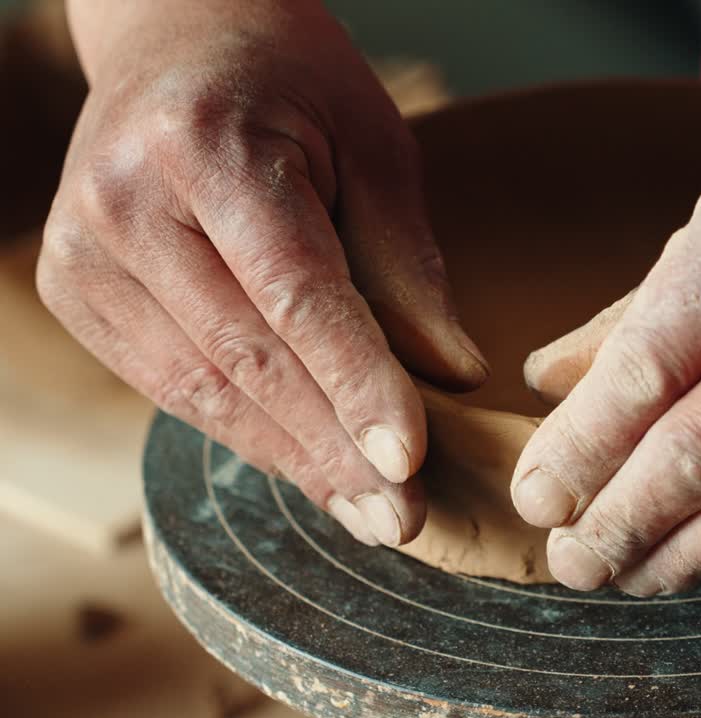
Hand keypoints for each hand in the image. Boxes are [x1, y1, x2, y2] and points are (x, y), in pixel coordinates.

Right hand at [39, 1, 486, 545]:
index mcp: (205, 145)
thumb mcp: (375, 144)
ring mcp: (86, 249)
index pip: (293, 291)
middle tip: (402, 517)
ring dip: (292, 459)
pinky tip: (308, 465)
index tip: (409, 461)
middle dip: (332, 448)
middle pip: (244, 356)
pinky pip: (170, 385)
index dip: (355, 383)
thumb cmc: (291, 81)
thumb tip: (451, 376)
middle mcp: (125, 199)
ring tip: (366, 510)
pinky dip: (245, 431)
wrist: (178, 37)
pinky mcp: (78, 291)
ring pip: (201, 388)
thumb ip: (407, 263)